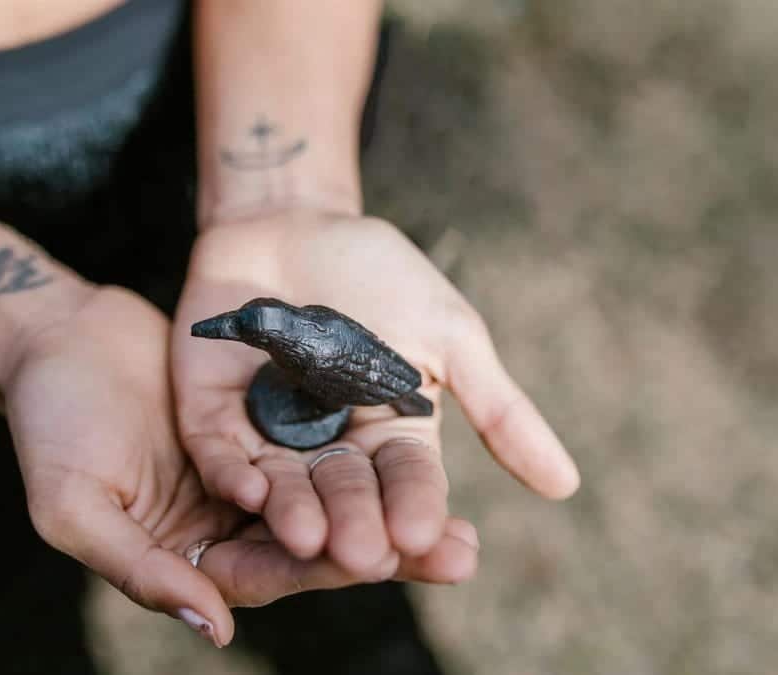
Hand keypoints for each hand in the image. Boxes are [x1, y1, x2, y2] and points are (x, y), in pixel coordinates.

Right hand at [0, 285, 474, 645]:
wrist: (55, 336)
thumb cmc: (50, 425)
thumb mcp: (75, 506)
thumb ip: (139, 570)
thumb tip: (217, 628)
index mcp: (184, 555)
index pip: (265, 575)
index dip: (325, 574)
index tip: (386, 564)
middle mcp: (224, 522)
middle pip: (313, 547)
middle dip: (383, 552)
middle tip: (458, 553)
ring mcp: (246, 472)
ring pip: (325, 497)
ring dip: (388, 507)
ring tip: (460, 518)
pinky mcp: (258, 422)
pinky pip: (316, 441)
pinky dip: (362, 448)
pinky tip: (417, 443)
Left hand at [172, 211, 579, 579]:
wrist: (293, 217)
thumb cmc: (378, 272)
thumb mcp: (448, 334)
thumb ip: (497, 407)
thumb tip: (567, 486)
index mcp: (389, 438)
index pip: (408, 484)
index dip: (417, 509)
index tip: (428, 538)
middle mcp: (328, 450)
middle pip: (344, 496)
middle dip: (355, 524)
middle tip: (365, 556)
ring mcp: (266, 436)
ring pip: (282, 487)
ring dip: (294, 514)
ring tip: (308, 539)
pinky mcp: (210, 417)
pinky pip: (219, 454)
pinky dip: (233, 472)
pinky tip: (250, 488)